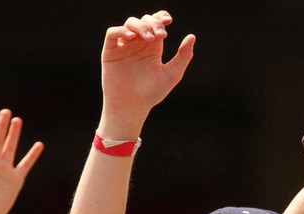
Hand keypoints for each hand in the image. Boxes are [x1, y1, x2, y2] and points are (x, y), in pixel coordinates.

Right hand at [101, 10, 194, 130]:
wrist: (132, 106)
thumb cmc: (151, 93)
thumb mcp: (172, 74)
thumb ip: (183, 56)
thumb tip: (192, 36)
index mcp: (153, 47)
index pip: (156, 24)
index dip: (161, 17)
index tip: (168, 20)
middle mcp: (139, 43)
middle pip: (144, 21)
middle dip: (153, 23)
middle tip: (161, 35)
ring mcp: (124, 46)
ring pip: (130, 24)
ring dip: (141, 27)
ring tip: (149, 39)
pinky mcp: (111, 50)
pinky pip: (113, 33)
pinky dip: (121, 31)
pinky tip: (132, 38)